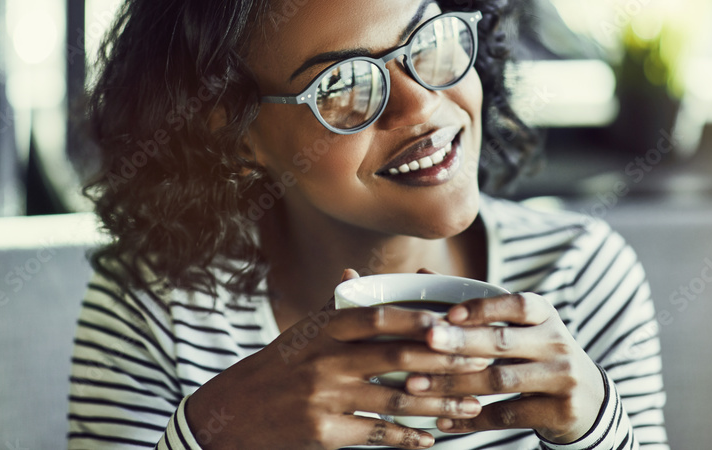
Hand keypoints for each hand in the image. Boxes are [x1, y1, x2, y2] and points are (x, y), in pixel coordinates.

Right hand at [185, 269, 492, 449]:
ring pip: (393, 399)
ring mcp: (324, 398)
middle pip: (394, 358)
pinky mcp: (324, 433)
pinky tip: (430, 439)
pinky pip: (376, 434)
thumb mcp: (302, 333)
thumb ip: (334, 307)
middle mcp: (325, 360)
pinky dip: (406, 437)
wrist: (233, 414)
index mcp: (323, 329)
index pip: (375, 316)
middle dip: (441, 363)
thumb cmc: (278, 367)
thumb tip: (354, 277)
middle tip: (478, 365)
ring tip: (468, 408)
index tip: (450, 323)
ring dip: (437, 405)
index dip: (414, 318)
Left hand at [403, 291, 605, 442]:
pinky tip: (442, 419)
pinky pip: (507, 416)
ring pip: (499, 381)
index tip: (448, 314)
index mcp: (545, 314)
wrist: (589, 399)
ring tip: (416, 386)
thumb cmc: (537, 353)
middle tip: (425, 342)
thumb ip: (476, 305)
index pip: (516, 305)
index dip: (483, 309)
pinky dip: (471, 419)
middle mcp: (557, 342)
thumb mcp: (520, 325)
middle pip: (503, 342)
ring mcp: (561, 378)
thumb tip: (422, 272)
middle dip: (460, 342)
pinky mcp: (559, 411)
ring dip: (454, 384)